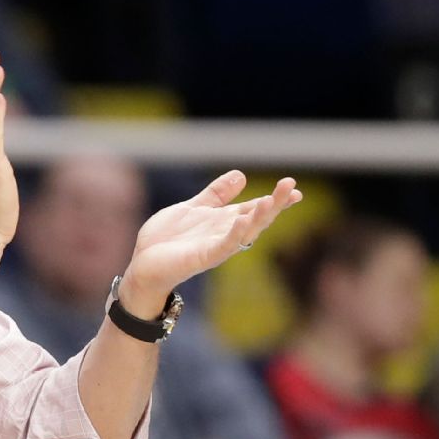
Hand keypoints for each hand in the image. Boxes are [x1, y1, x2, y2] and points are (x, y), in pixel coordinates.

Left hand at [119, 171, 301, 313]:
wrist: (144, 264)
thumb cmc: (168, 239)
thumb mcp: (193, 208)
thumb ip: (216, 194)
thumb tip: (242, 175)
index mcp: (223, 220)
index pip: (254, 207)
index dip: (274, 198)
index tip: (293, 187)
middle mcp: (224, 233)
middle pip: (256, 218)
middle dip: (274, 204)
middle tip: (291, 187)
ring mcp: (216, 246)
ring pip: (244, 232)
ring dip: (259, 217)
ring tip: (271, 201)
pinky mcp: (203, 257)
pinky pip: (224, 245)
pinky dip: (235, 233)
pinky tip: (243, 220)